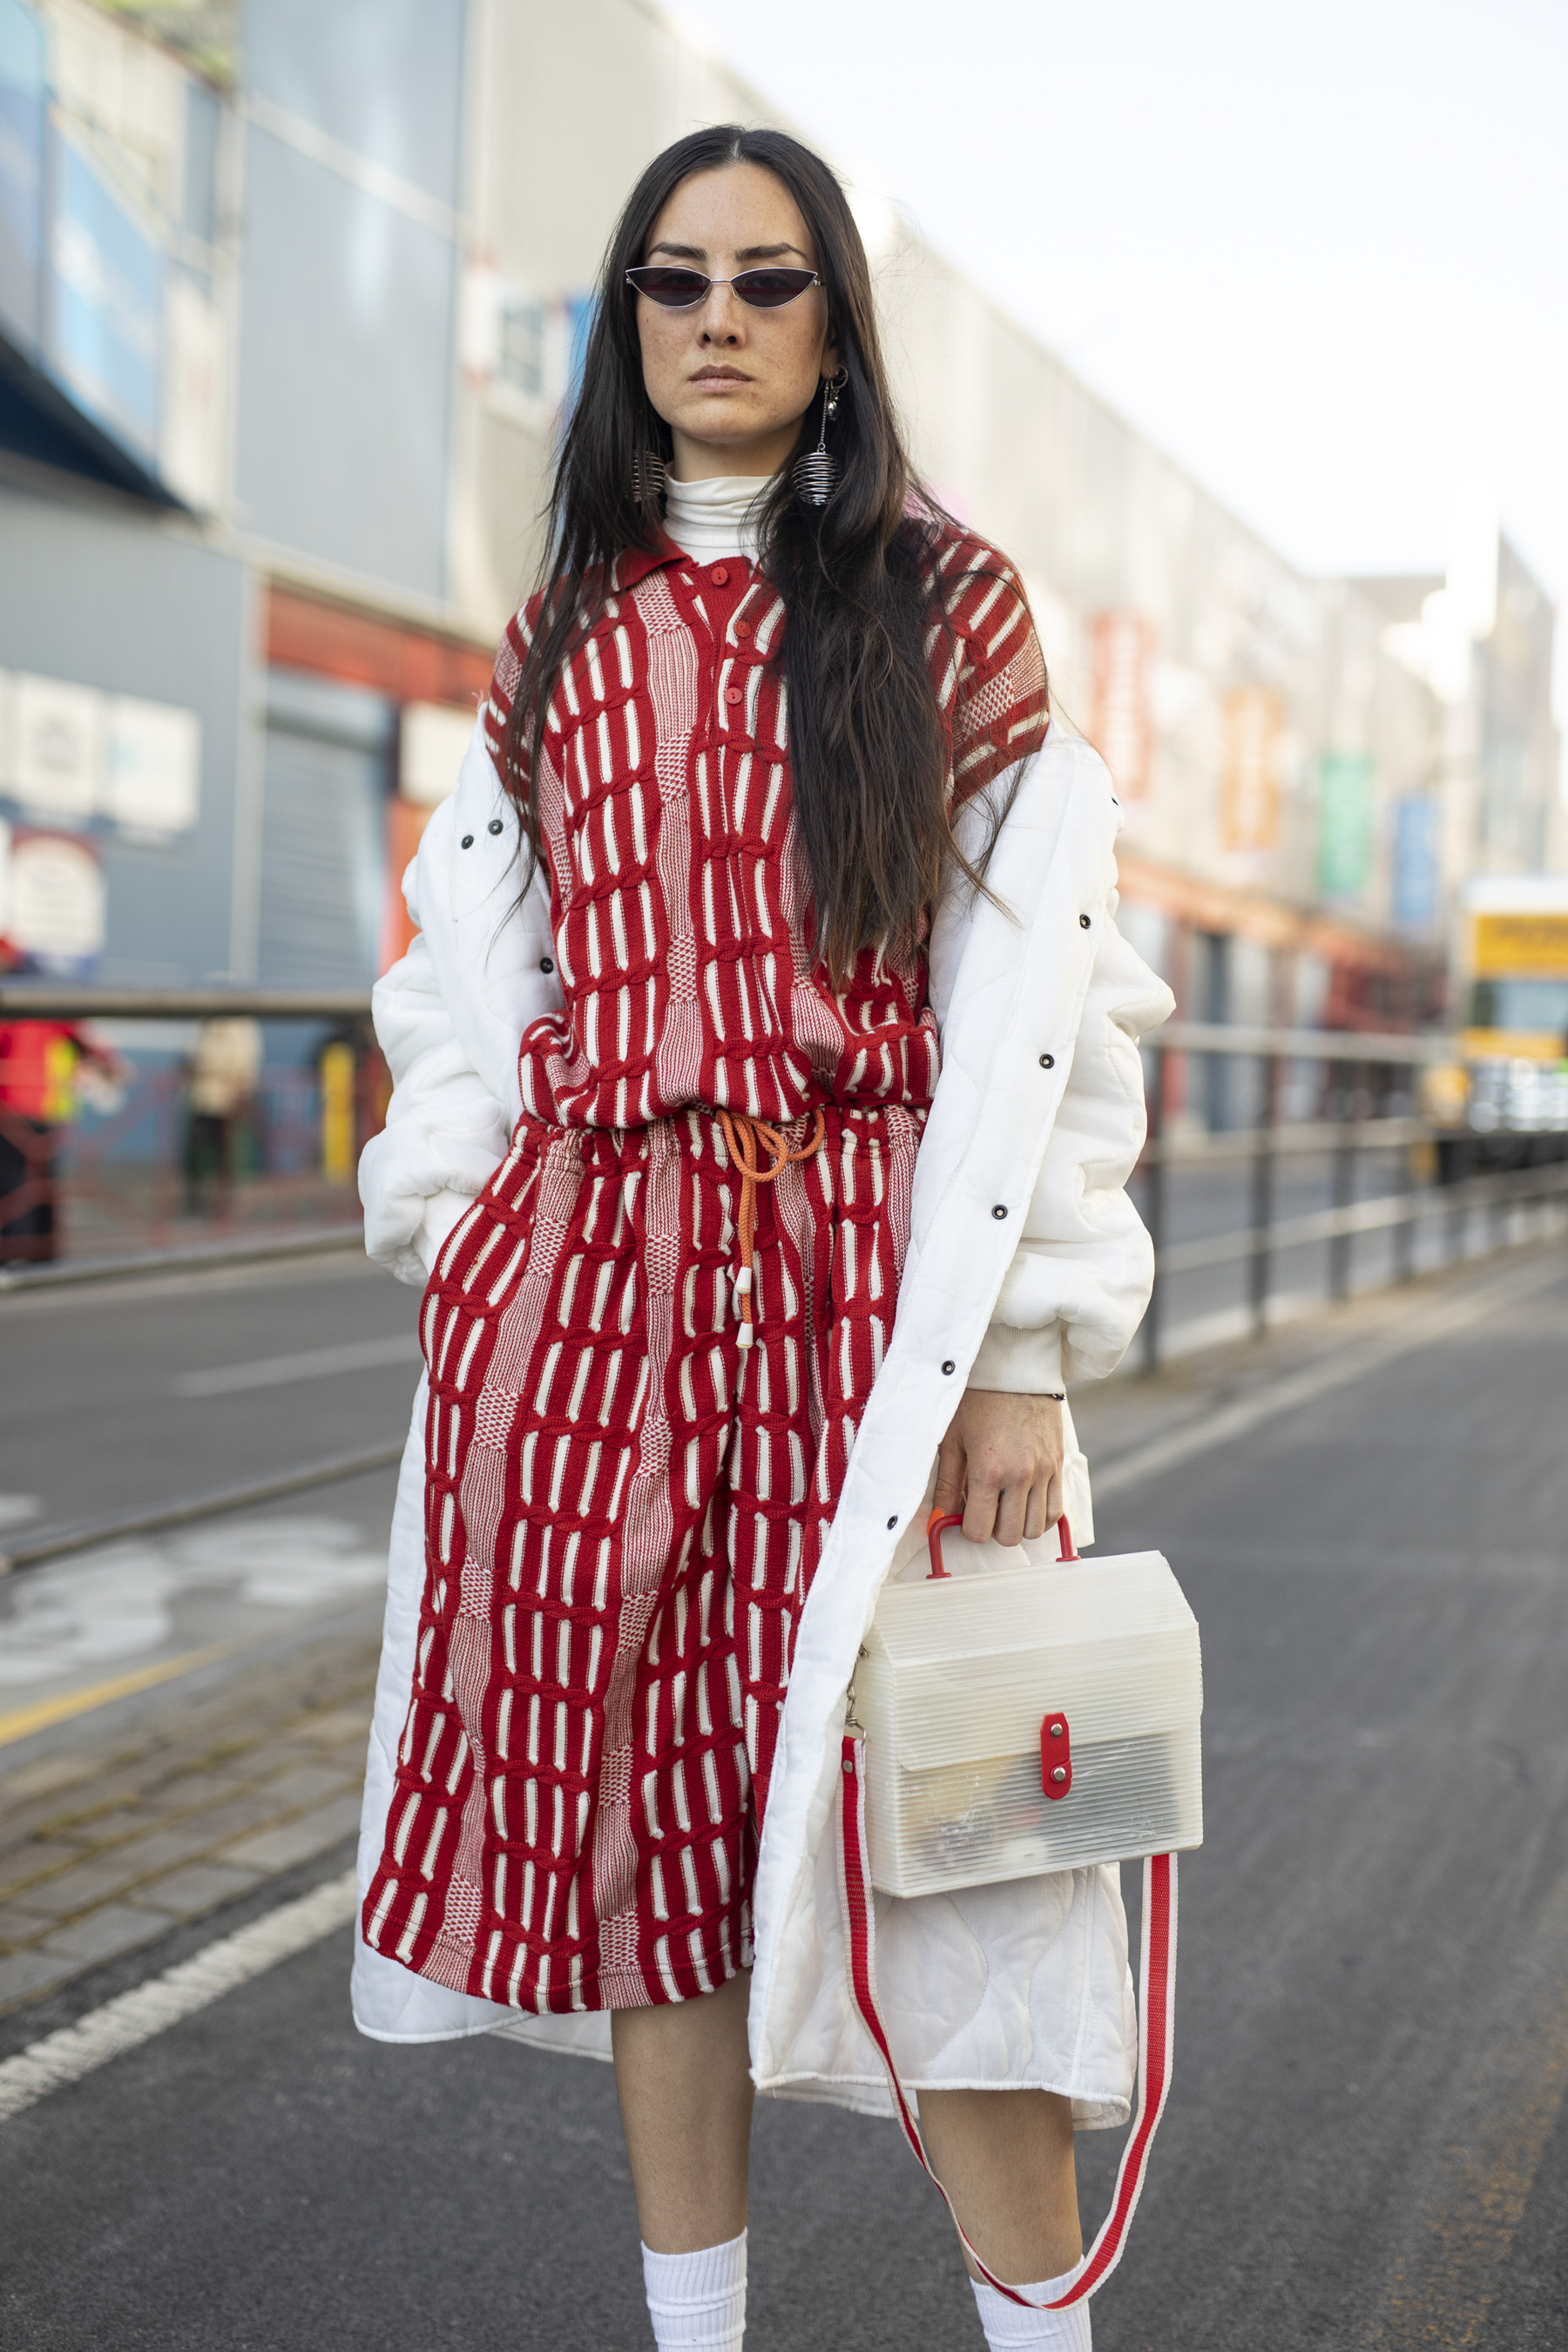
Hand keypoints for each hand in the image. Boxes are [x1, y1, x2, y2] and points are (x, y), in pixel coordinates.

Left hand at [934, 1390, 1064, 1546]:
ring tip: (1005, 1507)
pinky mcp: (1058, 1466)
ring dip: (1018, 1526)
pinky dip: (1041, 1517)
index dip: (968, 1529)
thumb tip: (940, 1516)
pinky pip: (1056, 1511)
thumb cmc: (977, 1401)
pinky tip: (1026, 1504)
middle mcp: (1019, 1477)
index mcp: (988, 1471)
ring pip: (1035, 1529)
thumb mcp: (952, 1440)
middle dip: (993, 1530)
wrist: (1015, 1371)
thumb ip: (946, 1483)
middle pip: (1009, 1536)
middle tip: (985, 1510)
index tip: (964, 1515)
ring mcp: (1043, 1473)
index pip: (979, 1531)